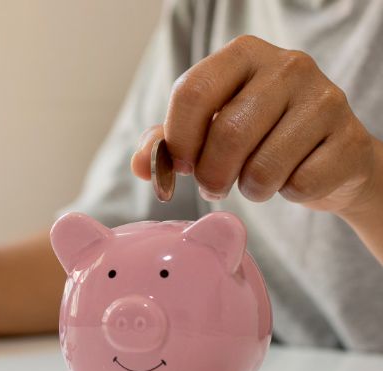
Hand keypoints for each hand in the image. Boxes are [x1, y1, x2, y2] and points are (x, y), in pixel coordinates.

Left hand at [130, 35, 380, 215]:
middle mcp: (288, 66)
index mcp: (243, 55)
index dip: (178, 139)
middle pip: (227, 133)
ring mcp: (325, 99)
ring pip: (263, 166)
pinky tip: (292, 177)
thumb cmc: (259, 137)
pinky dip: (286, 193)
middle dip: (210, 174)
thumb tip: (142, 165)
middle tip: (213, 185)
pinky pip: (299, 184)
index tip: (181, 164)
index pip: (192, 92)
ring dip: (249, 189)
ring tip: (253, 181)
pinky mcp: (349, 139)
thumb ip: (169, 142)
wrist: (330, 156)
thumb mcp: (209, 130)